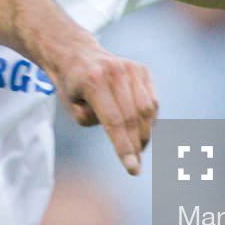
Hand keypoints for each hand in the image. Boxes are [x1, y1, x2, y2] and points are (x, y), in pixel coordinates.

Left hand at [52, 46, 157, 174]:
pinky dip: (149, 119)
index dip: (124, 148)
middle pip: (133, 117)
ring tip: (138, 149)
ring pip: (147, 109)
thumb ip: (96, 121)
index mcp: (94, 81)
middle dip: (136, 145)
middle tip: (135, 165)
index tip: (133, 170)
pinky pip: (152, 101)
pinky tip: (140, 129)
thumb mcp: (74, 109)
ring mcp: (131, 68)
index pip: (114, 122)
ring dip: (145, 134)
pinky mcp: (142, 69)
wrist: (76, 54)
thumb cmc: (73, 88)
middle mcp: (115, 71)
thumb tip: (124, 134)